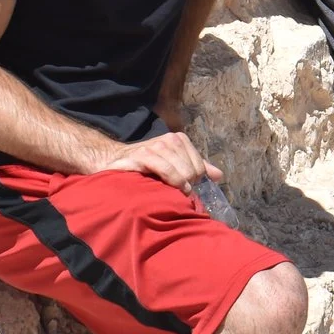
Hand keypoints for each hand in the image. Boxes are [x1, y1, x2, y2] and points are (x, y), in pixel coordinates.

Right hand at [92, 130, 221, 190]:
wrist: (115, 161)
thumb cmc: (146, 165)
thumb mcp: (174, 164)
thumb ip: (196, 167)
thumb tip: (218, 176)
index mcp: (178, 140)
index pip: (199, 164)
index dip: (198, 178)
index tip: (191, 187)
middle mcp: (168, 140)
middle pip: (192, 168)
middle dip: (190, 183)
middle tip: (182, 193)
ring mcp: (155, 146)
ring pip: (180, 169)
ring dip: (181, 184)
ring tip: (177, 193)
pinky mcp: (143, 155)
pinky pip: (165, 169)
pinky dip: (172, 180)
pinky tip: (170, 188)